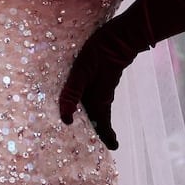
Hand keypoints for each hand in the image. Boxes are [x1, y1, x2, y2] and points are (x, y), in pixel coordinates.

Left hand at [58, 18, 141, 150]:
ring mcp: (103, 86)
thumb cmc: (99, 54)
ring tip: (89, 124)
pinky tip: (85, 99)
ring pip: (99, 107)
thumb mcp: (81, 72)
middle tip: (100, 140)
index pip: (103, 124)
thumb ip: (72, 93)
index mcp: (99, 100)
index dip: (107, 136)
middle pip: (101, 118)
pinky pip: (97, 96)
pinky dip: (92, 103)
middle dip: (100, 130)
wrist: (119, 36)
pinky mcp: (102, 77)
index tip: (113, 147)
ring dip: (95, 116)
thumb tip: (65, 119)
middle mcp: (102, 96)